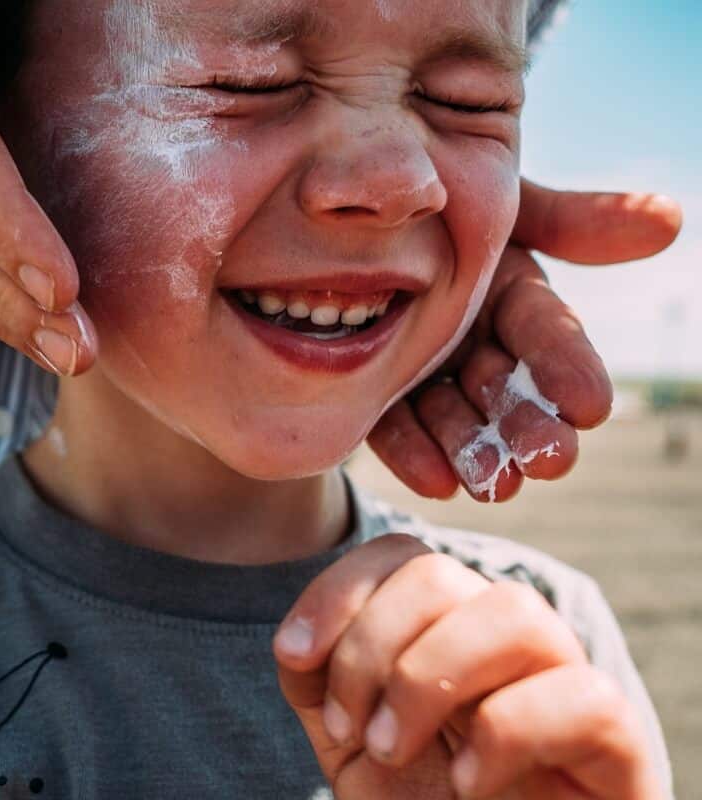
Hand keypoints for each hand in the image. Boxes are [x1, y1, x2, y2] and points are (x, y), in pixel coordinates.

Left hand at [272, 535, 663, 798]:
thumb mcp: (349, 739)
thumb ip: (318, 681)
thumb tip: (298, 645)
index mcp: (445, 627)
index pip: (400, 555)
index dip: (338, 590)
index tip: (292, 654)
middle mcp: (506, 640)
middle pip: (441, 573)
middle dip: (371, 648)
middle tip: (352, 730)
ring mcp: (564, 680)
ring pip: (515, 610)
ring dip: (429, 679)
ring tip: (392, 750)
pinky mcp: (615, 739)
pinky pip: (581, 695)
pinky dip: (506, 735)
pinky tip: (467, 784)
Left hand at [370, 181, 682, 501]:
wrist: (325, 205)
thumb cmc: (426, 193)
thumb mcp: (493, 200)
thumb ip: (568, 218)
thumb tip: (672, 219)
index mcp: (505, 290)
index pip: (544, 331)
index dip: (567, 365)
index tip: (590, 405)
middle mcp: (469, 336)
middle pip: (503, 385)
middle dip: (526, 424)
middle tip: (547, 463)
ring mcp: (419, 366)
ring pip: (451, 413)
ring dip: (473, 449)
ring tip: (490, 486)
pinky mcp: (368, 386)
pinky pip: (388, 422)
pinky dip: (411, 451)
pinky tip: (433, 480)